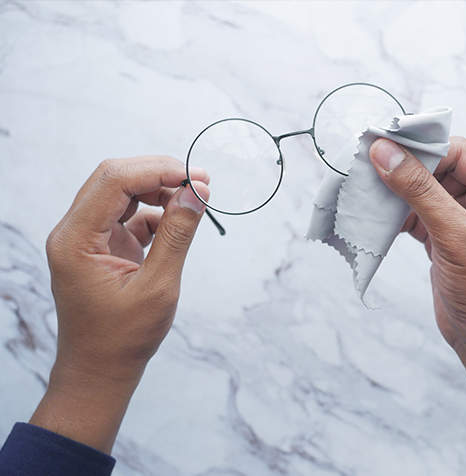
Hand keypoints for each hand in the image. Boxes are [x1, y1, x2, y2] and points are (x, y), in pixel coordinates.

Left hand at [30, 156, 209, 452]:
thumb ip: (177, 235)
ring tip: (195, 198)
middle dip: (159, 173)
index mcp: (75, 240)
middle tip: (200, 181)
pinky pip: (128, 215)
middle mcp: (74, 232)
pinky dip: (155, 212)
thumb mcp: (158, 286)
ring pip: (121, 192)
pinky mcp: (101, 246)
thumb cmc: (123, 338)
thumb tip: (197, 193)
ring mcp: (86, 238)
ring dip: (158, 189)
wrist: (99, 370)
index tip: (196, 176)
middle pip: (114, 179)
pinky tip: (179, 220)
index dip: (157, 170)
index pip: (114, 181)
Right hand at [370, 137, 465, 412]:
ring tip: (367, 188)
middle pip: (439, 168)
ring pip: (425, 191)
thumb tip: (385, 152)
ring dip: (397, 192)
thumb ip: (419, 190)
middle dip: (405, 170)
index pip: (458, 152)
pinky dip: (397, 213)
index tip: (381, 145)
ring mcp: (465, 218)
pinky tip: (377, 214)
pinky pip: (417, 213)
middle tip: (368, 165)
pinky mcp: (445, 236)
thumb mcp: (455, 234)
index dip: (420, 148)